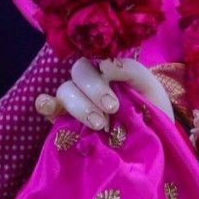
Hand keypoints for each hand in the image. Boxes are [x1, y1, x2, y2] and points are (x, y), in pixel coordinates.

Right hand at [35, 57, 174, 129]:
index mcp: (108, 69)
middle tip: (111, 109)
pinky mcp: (64, 121)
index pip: (94, 58)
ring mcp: (75, 101)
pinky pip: (49, 107)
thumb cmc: (150, 108)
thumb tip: (104, 65)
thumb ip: (131, 70)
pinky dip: (45, 104)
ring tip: (100, 124)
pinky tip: (45, 103)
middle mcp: (89, 82)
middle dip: (94, 90)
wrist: (154, 140)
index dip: (102, 71)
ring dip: (80, 106)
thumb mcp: (149, 86)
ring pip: (65, 91)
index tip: (115, 94)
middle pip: (79, 72)